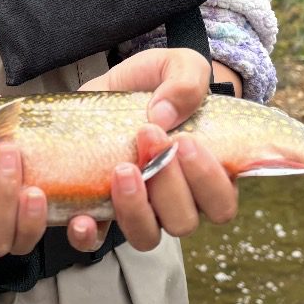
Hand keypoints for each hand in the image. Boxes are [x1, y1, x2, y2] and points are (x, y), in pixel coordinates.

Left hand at [68, 48, 238, 250]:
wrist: (115, 82)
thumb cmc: (158, 80)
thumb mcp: (178, 64)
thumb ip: (186, 81)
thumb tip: (164, 114)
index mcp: (206, 173)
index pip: (221, 203)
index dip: (207, 181)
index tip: (185, 142)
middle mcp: (176, 199)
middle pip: (183, 222)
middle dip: (167, 183)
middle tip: (148, 137)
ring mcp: (139, 207)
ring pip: (146, 236)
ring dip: (135, 209)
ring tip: (121, 168)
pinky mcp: (99, 206)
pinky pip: (96, 239)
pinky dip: (89, 235)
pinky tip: (82, 217)